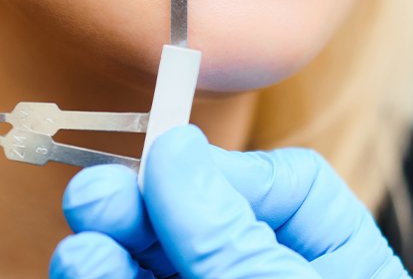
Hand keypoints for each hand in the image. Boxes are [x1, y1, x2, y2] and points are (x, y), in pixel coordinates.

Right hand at [50, 125, 409, 277]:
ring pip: (160, 257)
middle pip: (201, 218)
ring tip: (83, 236)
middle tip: (96, 193)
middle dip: (143, 203)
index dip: (215, 166)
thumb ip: (229, 229)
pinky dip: (108, 278)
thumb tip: (177, 147)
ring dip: (114, 245)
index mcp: (329, 250)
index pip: (277, 182)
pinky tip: (85, 266)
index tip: (163, 156)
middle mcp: (270, 267)